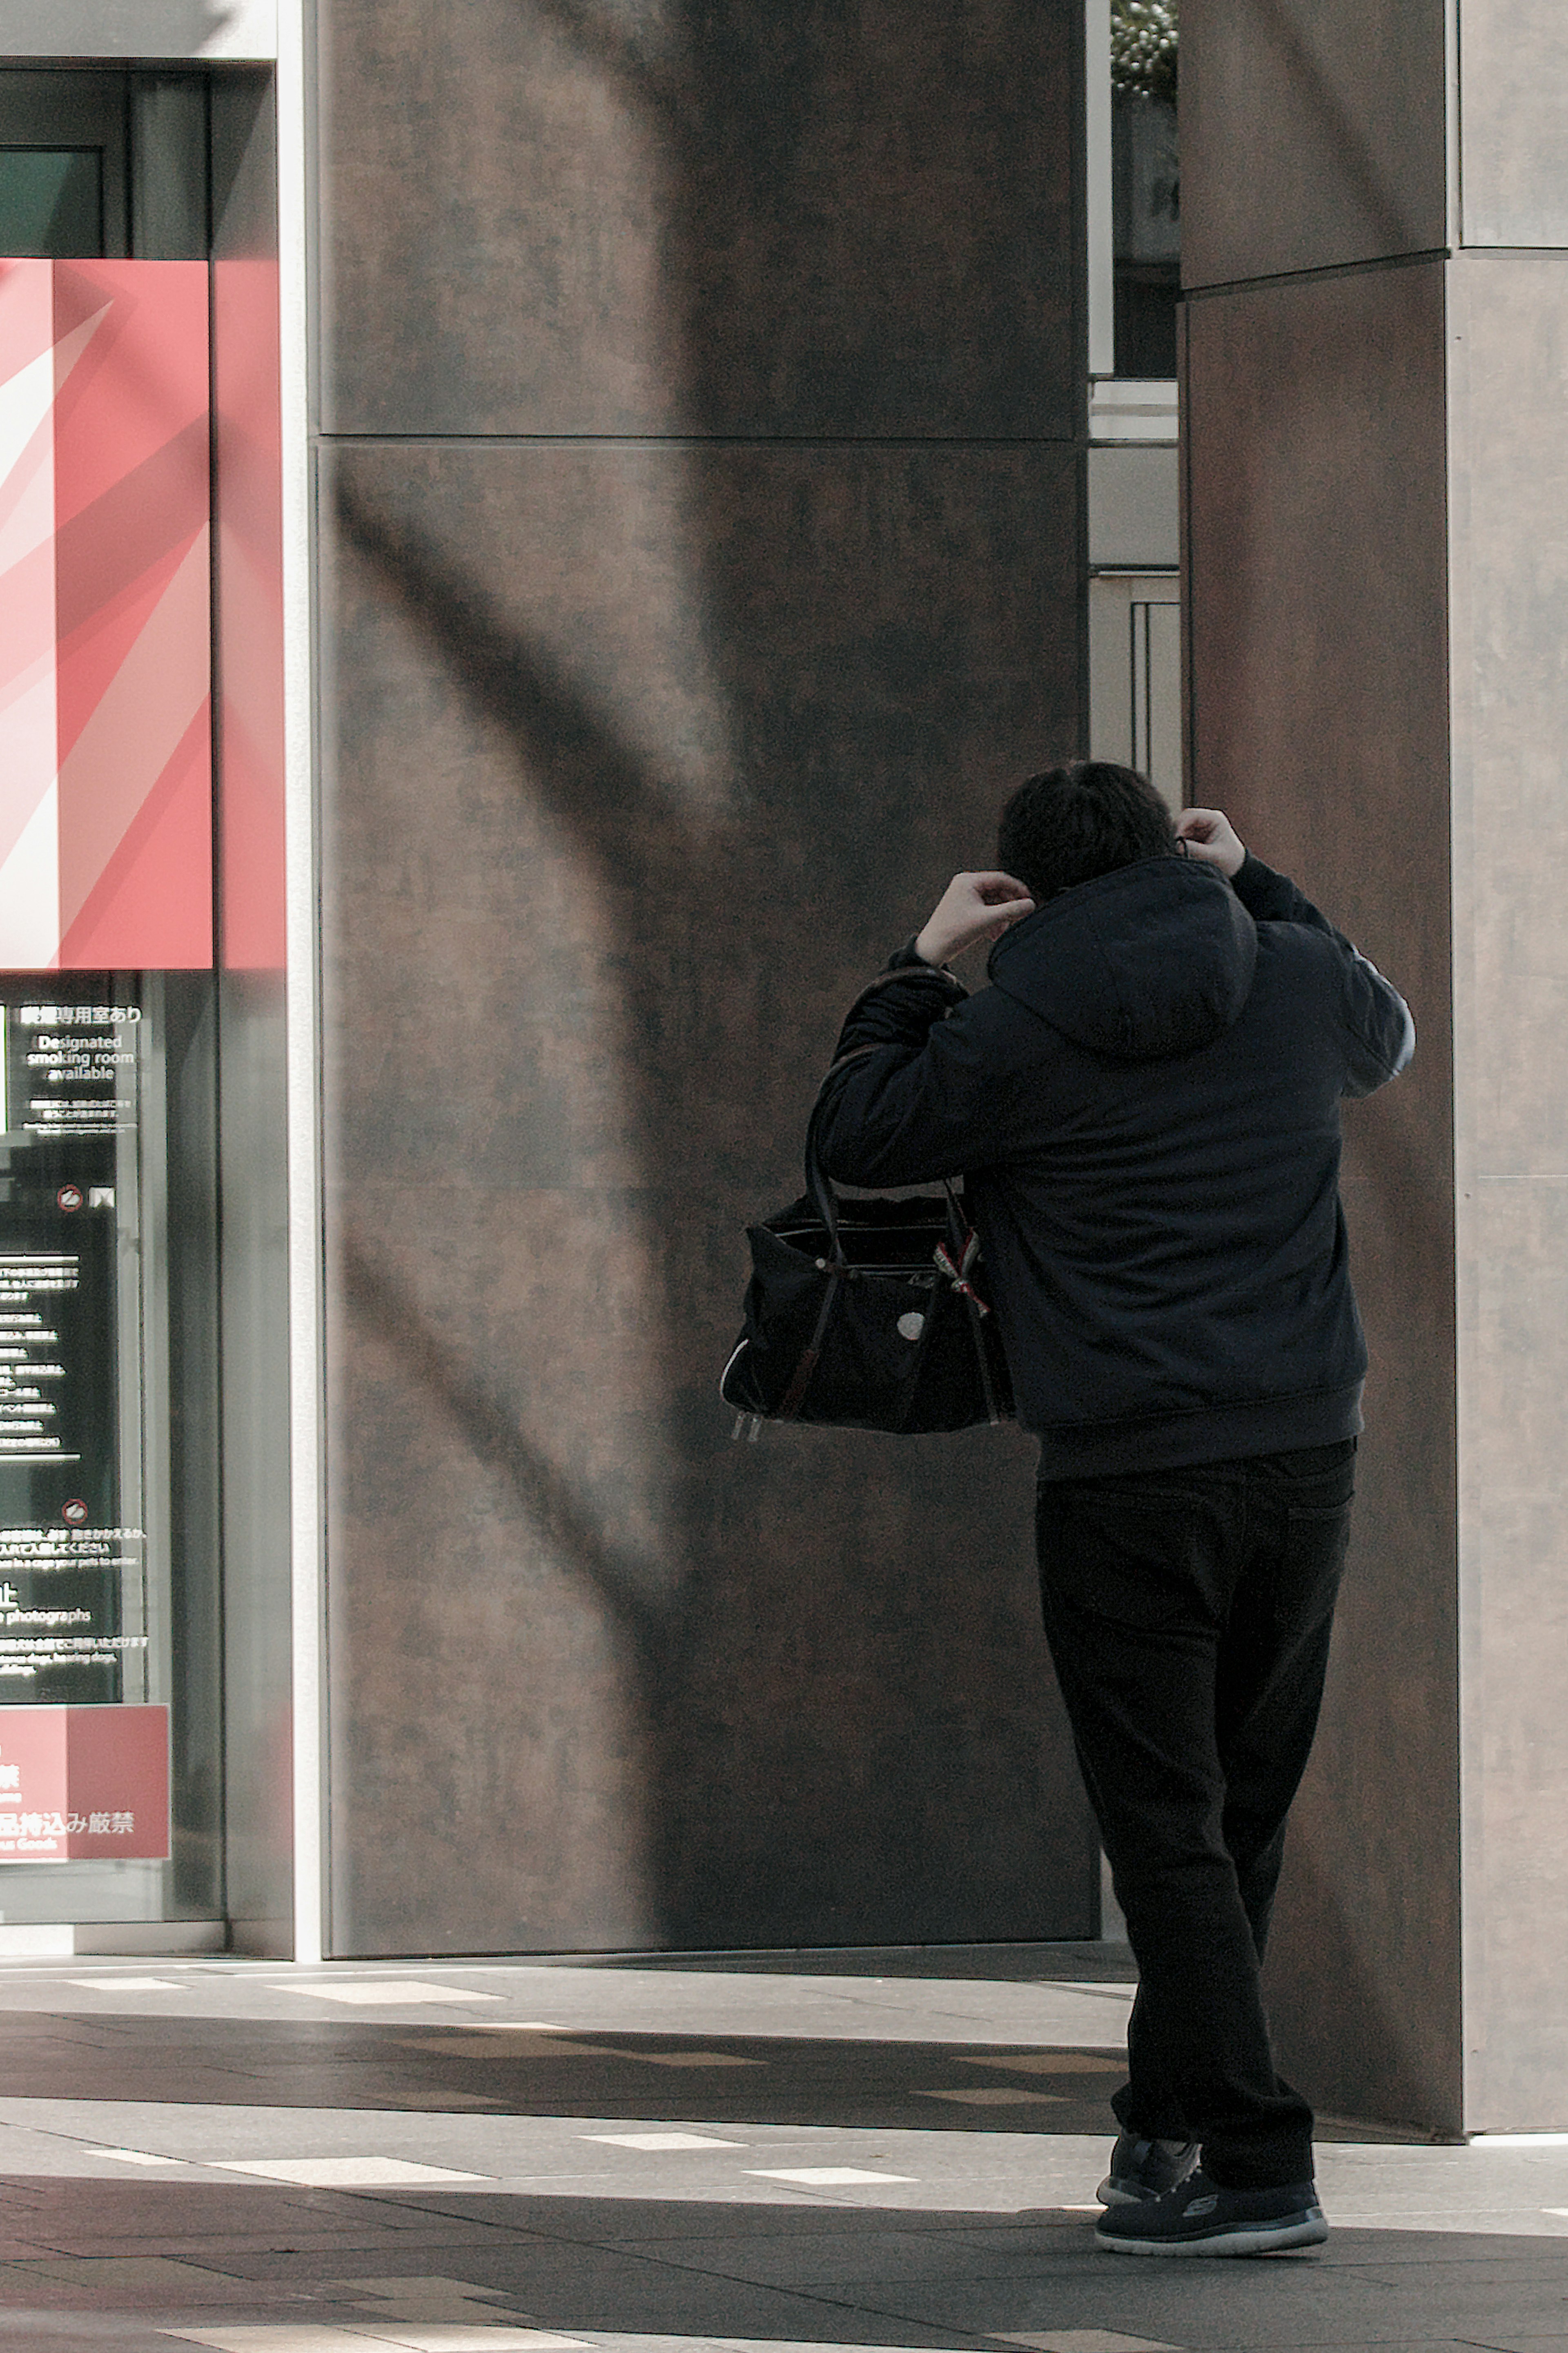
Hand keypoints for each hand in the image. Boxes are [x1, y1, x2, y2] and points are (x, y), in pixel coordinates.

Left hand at [915, 871, 1035, 965]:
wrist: (933, 949)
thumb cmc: (952, 932)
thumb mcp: (987, 920)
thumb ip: (1011, 911)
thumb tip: (1029, 904)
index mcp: (968, 881)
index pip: (1001, 878)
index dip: (1018, 889)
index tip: (1029, 900)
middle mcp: (965, 885)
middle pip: (998, 890)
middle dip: (1008, 906)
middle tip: (1018, 917)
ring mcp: (964, 896)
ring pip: (993, 902)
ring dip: (1000, 916)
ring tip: (1001, 930)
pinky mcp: (964, 908)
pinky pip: (985, 909)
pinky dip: (992, 920)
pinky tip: (993, 933)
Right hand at [1175, 806, 1245, 878]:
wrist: (1237, 868)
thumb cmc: (1231, 859)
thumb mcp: (1214, 855)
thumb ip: (1196, 849)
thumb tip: (1177, 845)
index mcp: (1215, 818)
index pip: (1191, 814)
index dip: (1181, 824)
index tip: (1175, 838)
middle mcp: (1207, 820)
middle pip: (1184, 820)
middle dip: (1178, 832)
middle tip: (1175, 846)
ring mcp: (1201, 828)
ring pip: (1181, 829)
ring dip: (1179, 839)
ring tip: (1179, 851)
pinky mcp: (1196, 837)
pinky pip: (1183, 837)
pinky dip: (1180, 843)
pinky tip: (1182, 851)